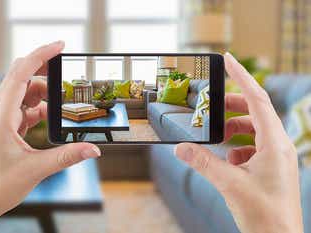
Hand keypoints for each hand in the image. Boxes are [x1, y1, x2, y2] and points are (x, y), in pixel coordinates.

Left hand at [0, 41, 100, 232]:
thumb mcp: (36, 169)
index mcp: (2, 116)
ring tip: (63, 101)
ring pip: (25, 92)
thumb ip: (67, 156)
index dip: (40, 56)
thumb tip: (93, 149)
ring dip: (44, 93)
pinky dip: (40, 107)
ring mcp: (3, 119)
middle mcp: (0, 113)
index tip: (59, 46)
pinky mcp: (8, 127)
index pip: (21, 75)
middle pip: (21, 77)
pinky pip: (26, 108)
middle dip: (44, 69)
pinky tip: (51, 116)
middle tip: (65, 69)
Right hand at [175, 53, 302, 232]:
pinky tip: (227, 160)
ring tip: (216, 138)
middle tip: (212, 106)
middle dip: (231, 107)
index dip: (242, 76)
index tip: (228, 60)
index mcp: (274, 143)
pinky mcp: (271, 167)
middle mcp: (279, 146)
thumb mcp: (228, 184)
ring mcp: (276, 157)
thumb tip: (181, 149)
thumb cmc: (264, 215)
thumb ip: (202, 162)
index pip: (257, 99)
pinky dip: (236, 147)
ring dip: (232, 130)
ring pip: (253, 130)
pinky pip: (252, 147)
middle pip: (254, 112)